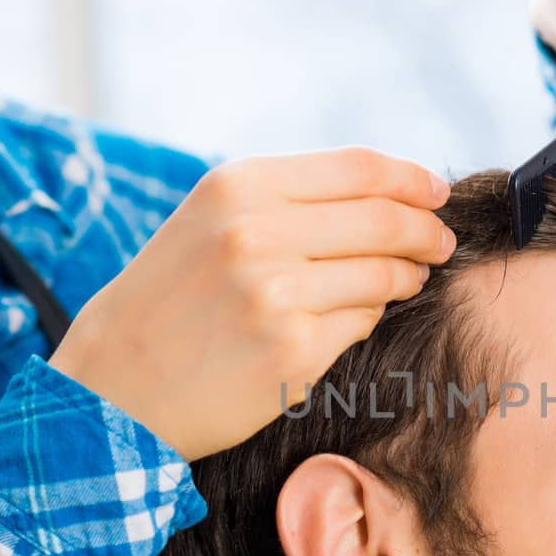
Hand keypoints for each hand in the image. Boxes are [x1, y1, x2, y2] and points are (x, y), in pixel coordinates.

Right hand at [49, 148, 454, 461]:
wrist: (114, 386)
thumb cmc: (169, 300)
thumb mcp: (210, 220)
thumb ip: (288, 200)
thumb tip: (391, 195)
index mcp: (239, 186)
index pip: (360, 168)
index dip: (413, 180)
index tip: (437, 195)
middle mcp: (258, 233)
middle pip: (385, 221)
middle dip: (426, 233)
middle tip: (441, 244)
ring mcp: (278, 294)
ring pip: (382, 276)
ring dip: (403, 278)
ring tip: (403, 281)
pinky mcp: (294, 352)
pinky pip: (362, 325)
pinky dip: (366, 320)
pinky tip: (347, 322)